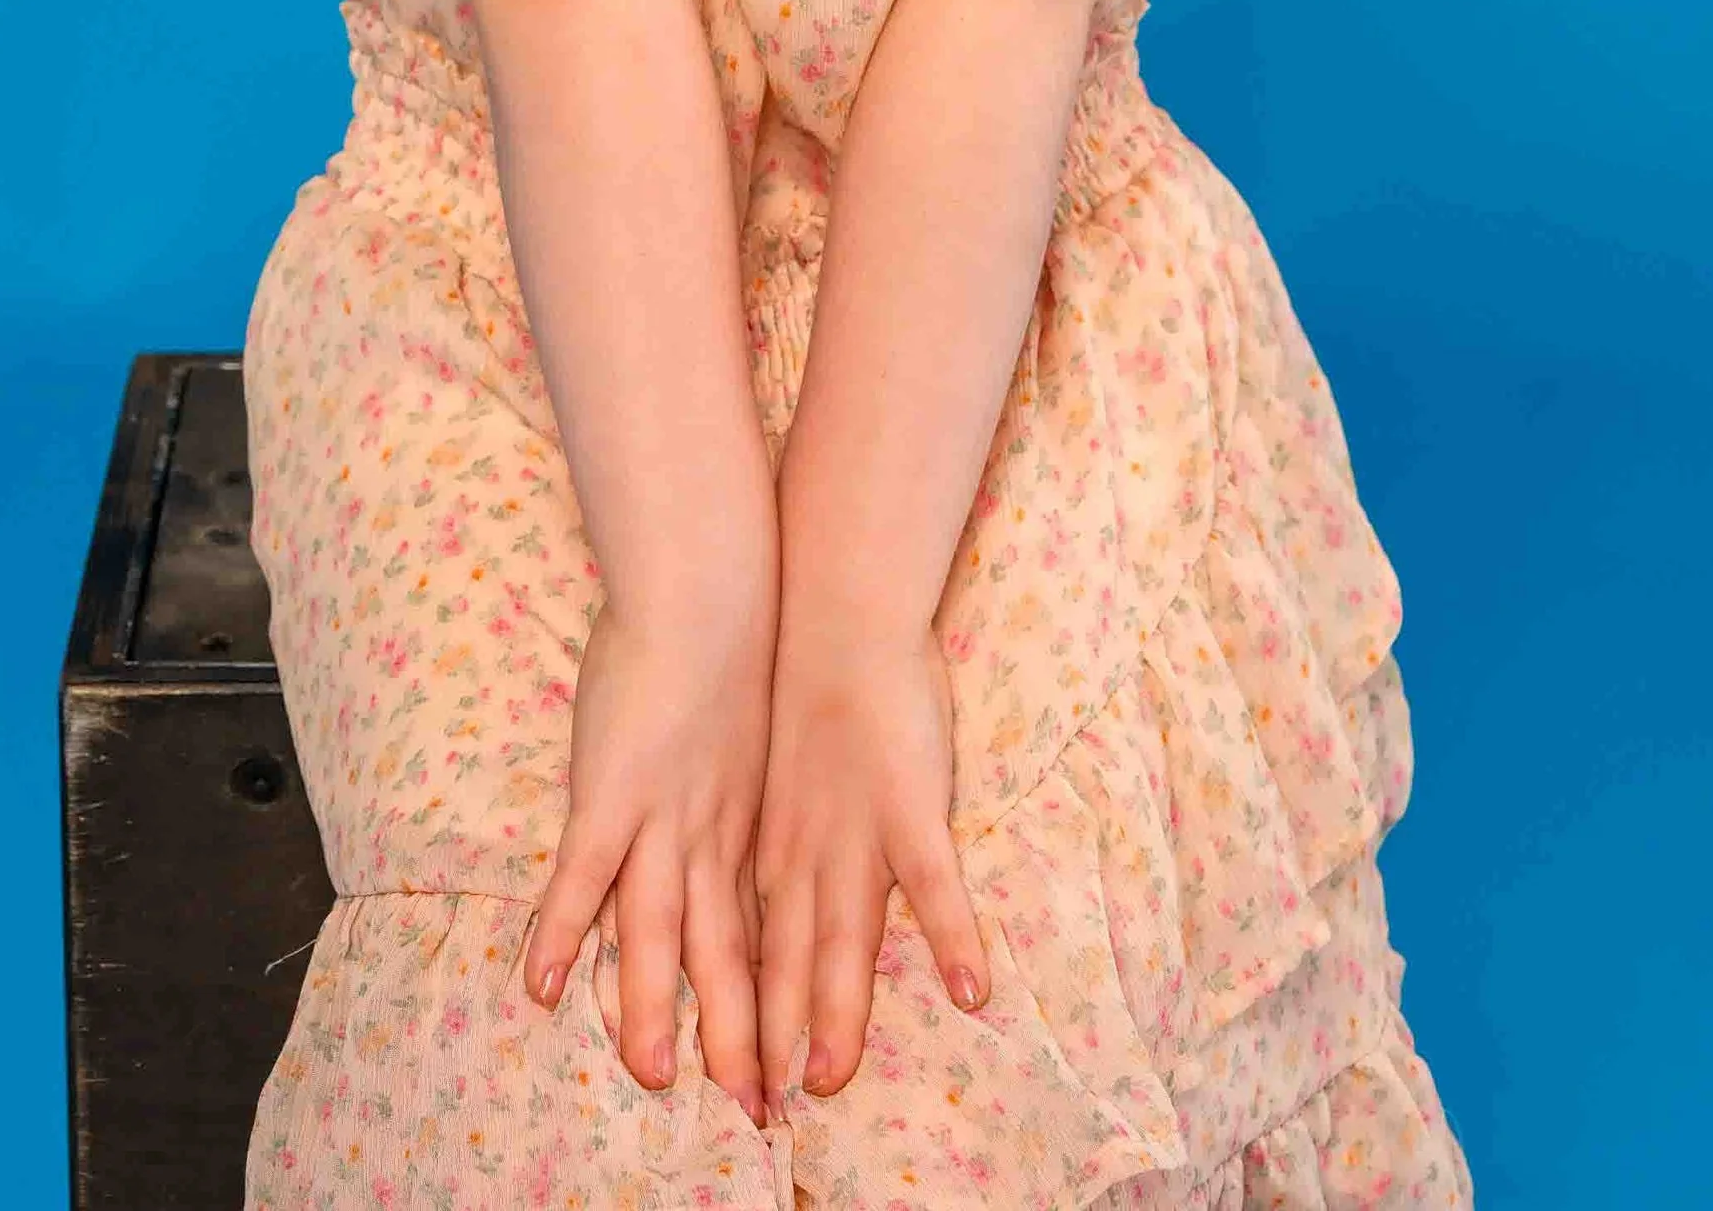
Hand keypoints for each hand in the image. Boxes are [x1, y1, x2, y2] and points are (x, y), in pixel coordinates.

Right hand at [522, 590, 774, 1125]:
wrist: (714, 584)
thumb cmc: (727, 637)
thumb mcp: (744, 727)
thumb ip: (730, 780)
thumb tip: (721, 807)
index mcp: (738, 824)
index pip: (748, 933)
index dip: (761, 1002)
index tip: (778, 1067)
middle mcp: (706, 835)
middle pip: (719, 951)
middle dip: (732, 1034)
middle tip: (751, 1110)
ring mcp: (658, 817)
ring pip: (655, 931)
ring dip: (653, 1007)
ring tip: (655, 1077)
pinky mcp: (612, 790)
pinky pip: (582, 874)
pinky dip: (560, 930)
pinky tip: (541, 986)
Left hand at [753, 614, 989, 1103]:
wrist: (837, 608)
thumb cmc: (808, 678)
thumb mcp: (768, 766)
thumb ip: (771, 829)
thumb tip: (758, 877)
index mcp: (772, 842)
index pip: (755, 945)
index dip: (748, 1011)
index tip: (739, 1073)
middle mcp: (805, 850)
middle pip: (789, 958)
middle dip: (776, 1033)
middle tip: (767, 1104)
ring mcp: (856, 832)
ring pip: (844, 937)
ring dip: (835, 1010)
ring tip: (828, 1077)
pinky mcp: (909, 805)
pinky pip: (936, 884)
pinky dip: (953, 937)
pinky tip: (973, 989)